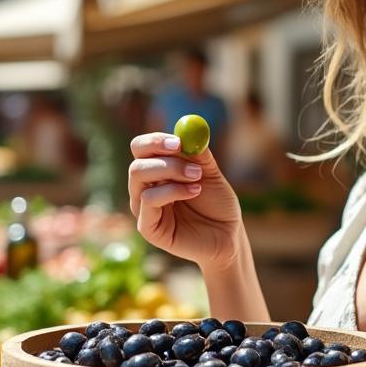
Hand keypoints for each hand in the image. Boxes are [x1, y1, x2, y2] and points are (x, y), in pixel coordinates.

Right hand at [128, 132, 243, 270]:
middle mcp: (145, 189)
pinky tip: (194, 192)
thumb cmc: (218, 204)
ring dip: (171, 171)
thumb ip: (198, 154)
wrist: (228, 235)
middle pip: (137, 163)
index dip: (155, 141)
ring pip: (139, 177)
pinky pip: (148, 200)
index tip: (178, 140)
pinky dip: (172, 191)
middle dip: (163, 156)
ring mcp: (143, 209)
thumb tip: (188, 131)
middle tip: (187, 155)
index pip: (141, 149)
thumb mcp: (210, 173)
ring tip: (198, 180)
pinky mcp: (147, 227)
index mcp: (157, 172)